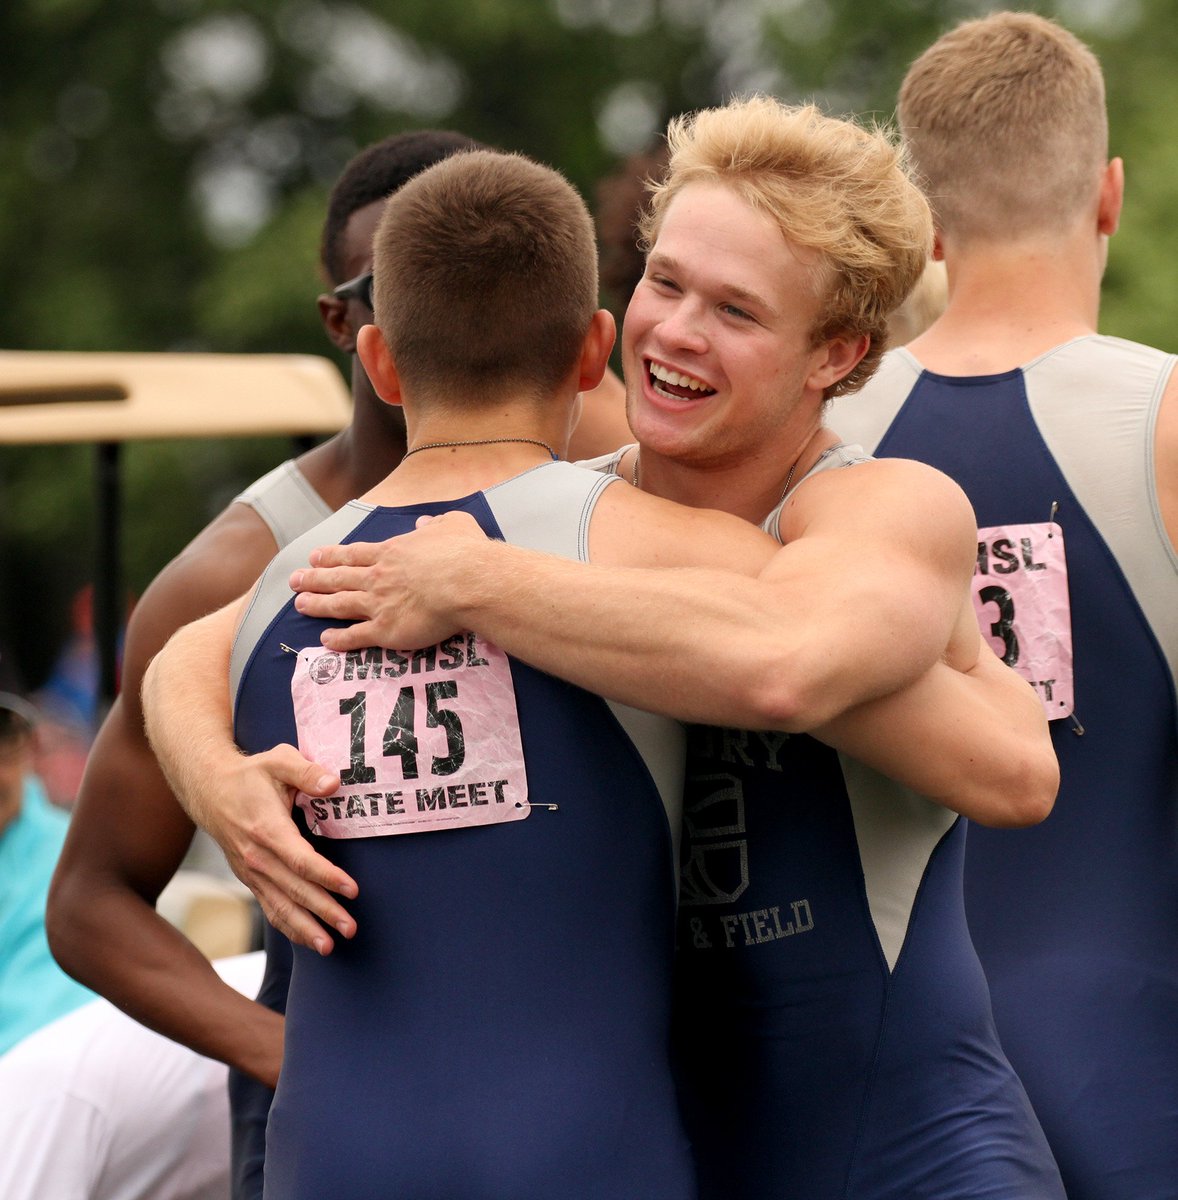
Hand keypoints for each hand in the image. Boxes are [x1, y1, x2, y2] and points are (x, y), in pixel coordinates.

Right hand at [196, 744, 358, 953]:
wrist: (208, 789)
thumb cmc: (250, 775)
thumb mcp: (279, 760)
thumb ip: (308, 772)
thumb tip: (333, 784)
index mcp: (267, 829)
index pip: (300, 860)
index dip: (326, 876)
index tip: (351, 889)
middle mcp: (256, 856)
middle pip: (294, 890)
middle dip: (323, 911)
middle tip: (350, 929)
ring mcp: (250, 871)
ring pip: (280, 906)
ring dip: (306, 928)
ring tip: (330, 946)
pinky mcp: (249, 878)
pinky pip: (269, 907)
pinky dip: (289, 926)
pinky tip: (308, 939)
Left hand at [290, 511, 488, 650]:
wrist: (467, 583)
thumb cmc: (465, 553)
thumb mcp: (453, 524)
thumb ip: (435, 523)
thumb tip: (425, 522)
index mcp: (392, 552)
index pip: (353, 554)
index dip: (331, 556)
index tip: (314, 556)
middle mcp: (378, 577)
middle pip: (338, 578)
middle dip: (314, 579)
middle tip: (295, 580)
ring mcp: (379, 604)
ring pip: (340, 604)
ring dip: (318, 604)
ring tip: (299, 604)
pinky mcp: (386, 631)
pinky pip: (357, 636)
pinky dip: (339, 639)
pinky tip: (325, 640)